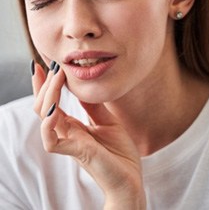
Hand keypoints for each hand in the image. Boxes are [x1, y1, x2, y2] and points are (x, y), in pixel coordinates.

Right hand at [32, 62, 145, 208]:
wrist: (131, 178)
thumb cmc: (119, 152)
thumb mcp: (107, 121)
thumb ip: (93, 106)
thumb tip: (83, 86)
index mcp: (73, 126)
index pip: (52, 102)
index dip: (46, 85)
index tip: (45, 64)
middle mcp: (67, 132)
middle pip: (43, 106)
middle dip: (44, 84)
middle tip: (50, 64)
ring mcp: (69, 141)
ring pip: (44, 116)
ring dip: (48, 94)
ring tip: (57, 76)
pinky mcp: (75, 152)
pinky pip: (51, 139)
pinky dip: (48, 122)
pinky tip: (55, 107)